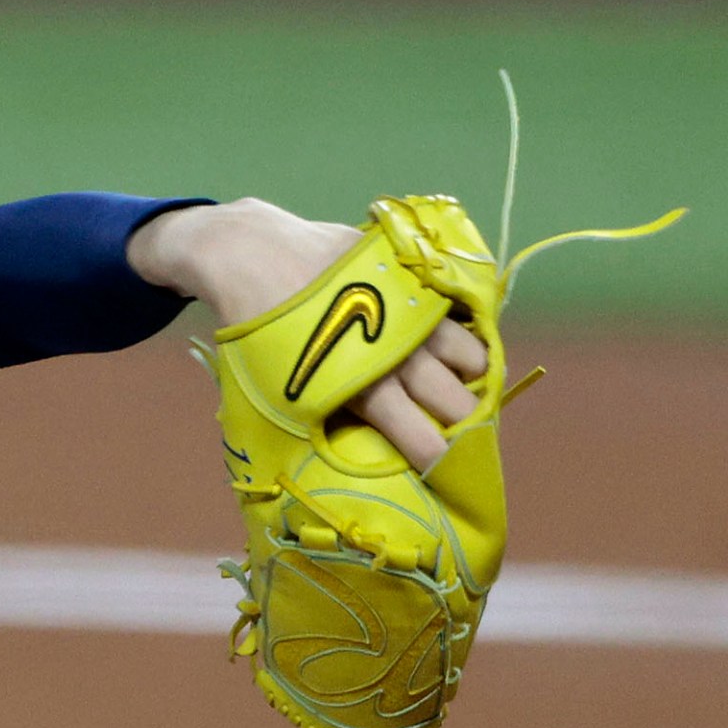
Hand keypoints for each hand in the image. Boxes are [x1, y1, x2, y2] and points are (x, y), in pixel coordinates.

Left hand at [128, 198, 490, 471]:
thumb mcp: (279, 400)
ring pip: (472, 355)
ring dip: (469, 376)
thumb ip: (319, 430)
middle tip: (456, 432)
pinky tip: (447, 342)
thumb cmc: (259, 338)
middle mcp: (401, 354)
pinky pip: (459, 313)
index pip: (427, 442)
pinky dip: (461, 332)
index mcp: (367, 390)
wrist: (256, 256)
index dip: (442, 462)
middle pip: (460, 403)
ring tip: (453, 383)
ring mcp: (416, 313)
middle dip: (464, 424)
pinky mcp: (418, 280)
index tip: (445, 472)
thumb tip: (345, 467)